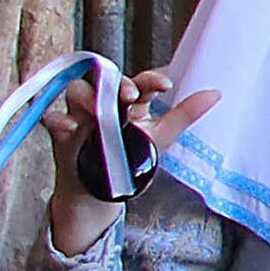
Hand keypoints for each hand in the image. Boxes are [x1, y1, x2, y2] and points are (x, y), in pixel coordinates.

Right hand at [46, 70, 215, 256]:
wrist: (103, 191)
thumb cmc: (132, 157)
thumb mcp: (161, 137)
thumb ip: (184, 115)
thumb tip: (216, 93)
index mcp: (131, 102)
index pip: (140, 81)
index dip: (150, 80)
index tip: (166, 85)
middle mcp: (105, 102)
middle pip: (105, 80)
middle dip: (117, 84)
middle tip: (131, 95)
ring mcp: (81, 115)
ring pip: (77, 92)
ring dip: (87, 96)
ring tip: (100, 110)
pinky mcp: (62, 133)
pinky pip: (53, 119)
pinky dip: (58, 121)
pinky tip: (67, 126)